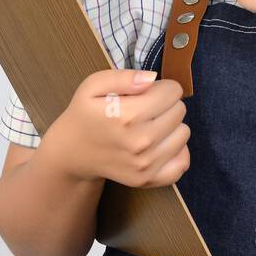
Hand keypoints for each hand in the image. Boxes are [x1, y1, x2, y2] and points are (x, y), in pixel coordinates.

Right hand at [51, 69, 190, 187]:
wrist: (72, 152)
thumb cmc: (85, 114)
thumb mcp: (93, 86)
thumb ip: (124, 77)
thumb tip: (152, 78)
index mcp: (127, 115)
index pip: (173, 92)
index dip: (162, 87)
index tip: (149, 92)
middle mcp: (139, 142)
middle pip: (180, 110)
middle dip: (166, 105)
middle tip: (146, 109)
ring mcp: (145, 164)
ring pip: (184, 133)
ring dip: (171, 126)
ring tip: (149, 126)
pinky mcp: (147, 179)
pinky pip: (183, 162)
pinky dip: (176, 151)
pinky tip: (160, 144)